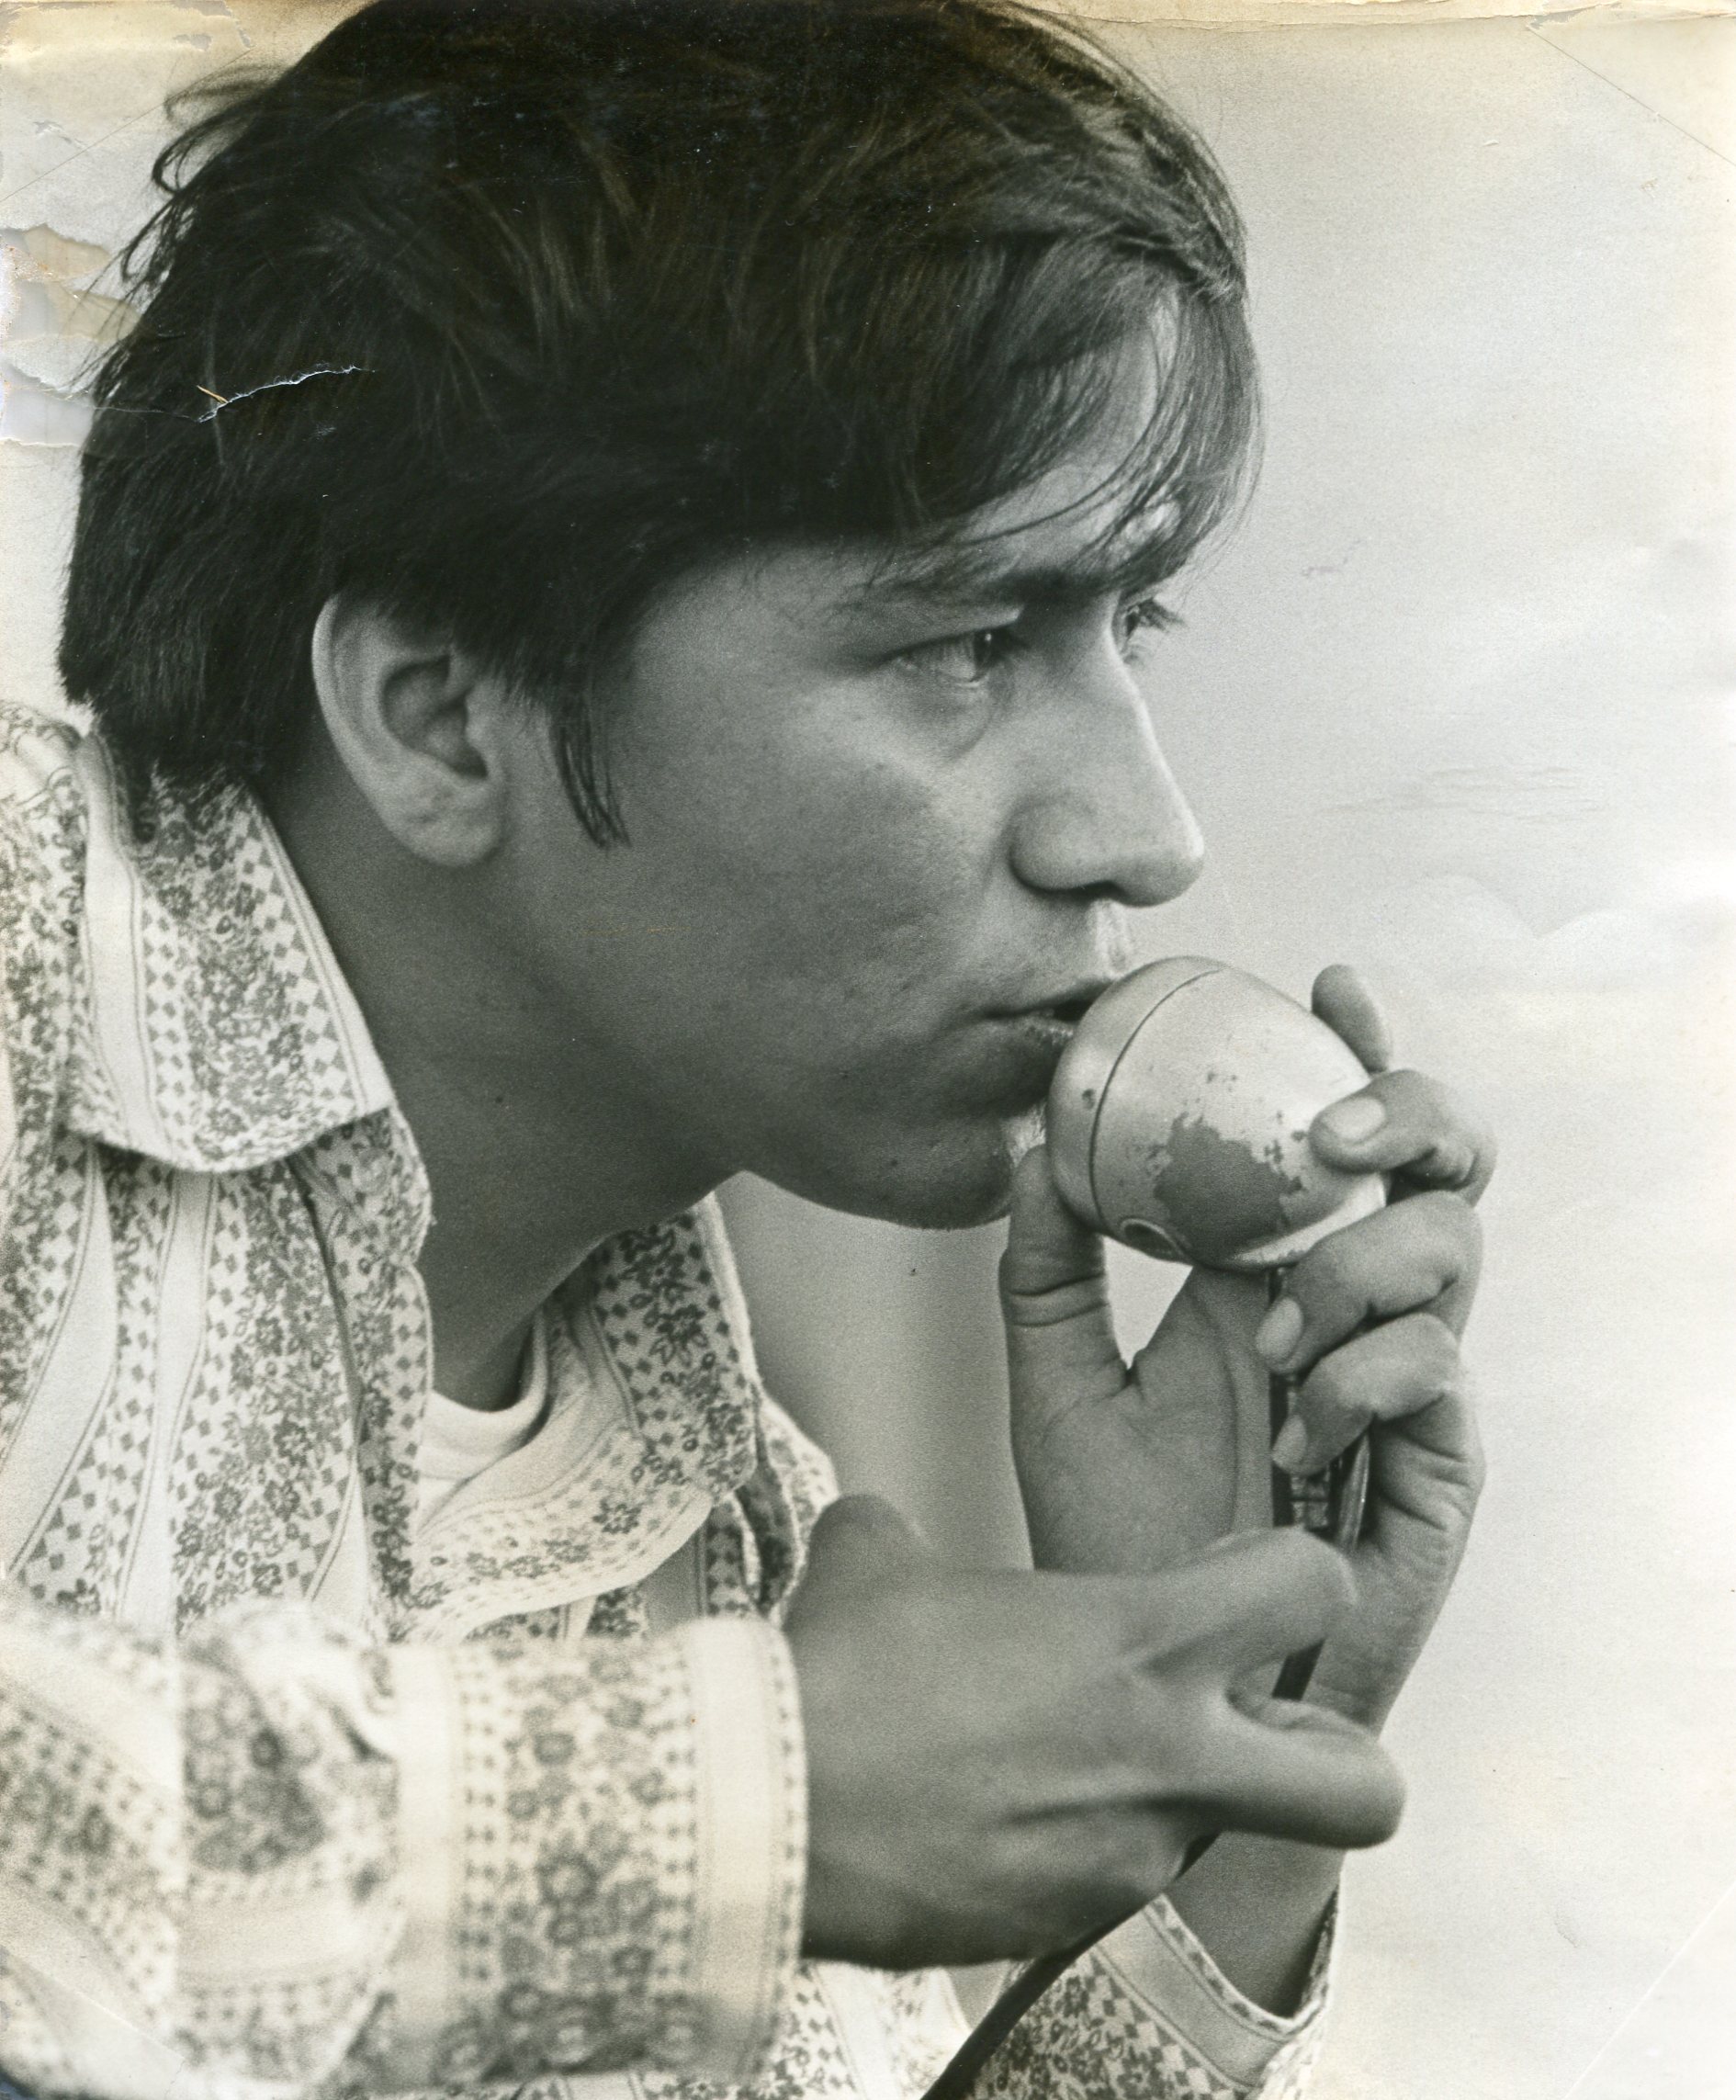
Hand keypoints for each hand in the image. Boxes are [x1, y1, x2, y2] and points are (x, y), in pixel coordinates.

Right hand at [786, 1495, 1402, 1969]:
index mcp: (1143, 1644)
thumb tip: (881, 1536)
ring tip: (1061, 1763)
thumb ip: (911, 1538)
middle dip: (1340, 1760)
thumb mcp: (881, 1560)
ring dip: (1167, 1800)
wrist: (772, 1814)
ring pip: (1216, 1836)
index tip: (1249, 1576)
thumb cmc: (840, 1680)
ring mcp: (1127, 1858)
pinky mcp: (1069, 1928)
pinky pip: (1113, 1885)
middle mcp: (1167, 1761)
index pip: (1313, 1589)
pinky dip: (1076, 1851)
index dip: (1298, 1571)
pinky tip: (996, 1818)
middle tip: (1271, 1728)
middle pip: (1363, 1787)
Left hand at [1005, 964, 1494, 1731]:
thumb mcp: (1058, 1385)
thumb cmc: (1119, 1539)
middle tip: (1332, 1131)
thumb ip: (1047, 1267)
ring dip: (1355, 1268)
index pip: (1342, 1137)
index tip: (1326, 985)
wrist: (1161, 1677)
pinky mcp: (1434, 1465)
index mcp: (1274, 1273)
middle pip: (1439, 1169)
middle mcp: (1351, 1310)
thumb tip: (1031, 1142)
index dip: (1358, 1052)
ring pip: (1448, 1252)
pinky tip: (1295, 1427)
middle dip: (1408, 1117)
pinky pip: (1437, 1372)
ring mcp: (1402, 1383)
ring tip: (1273, 1341)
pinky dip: (1363, 1376)